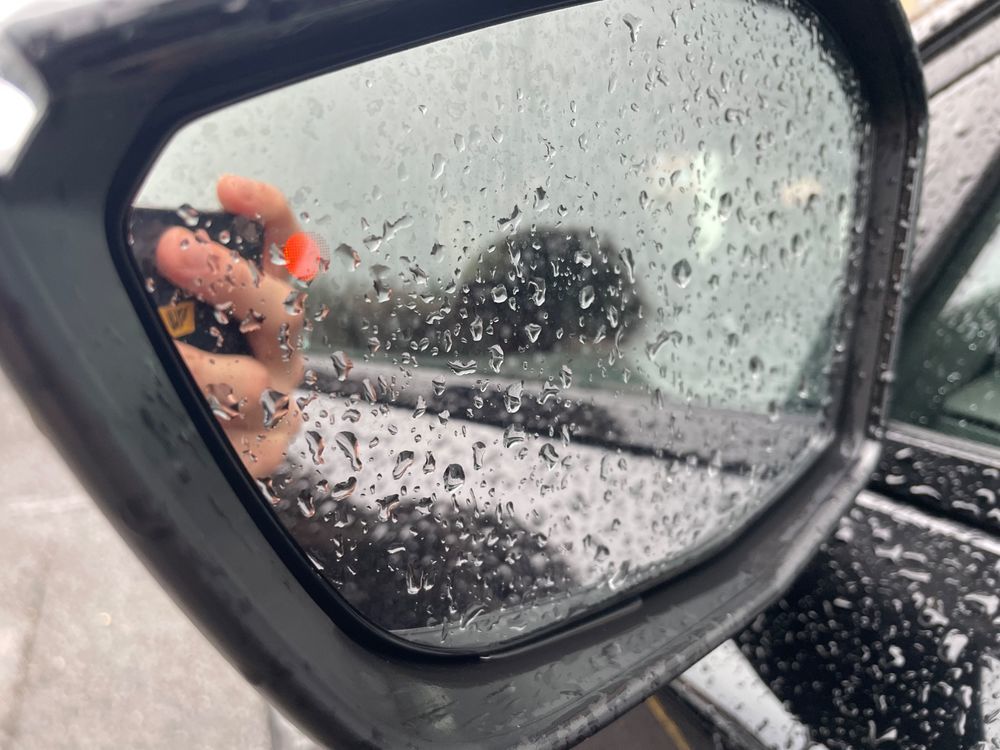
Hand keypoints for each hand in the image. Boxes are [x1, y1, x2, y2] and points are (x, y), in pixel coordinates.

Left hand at [156, 175, 304, 476]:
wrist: (216, 446)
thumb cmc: (194, 367)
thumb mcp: (186, 315)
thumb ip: (173, 286)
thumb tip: (138, 253)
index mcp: (270, 306)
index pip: (288, 248)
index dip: (267, 212)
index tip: (229, 186)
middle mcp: (282, 348)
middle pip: (280, 308)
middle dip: (228, 275)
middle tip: (175, 250)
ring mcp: (279, 399)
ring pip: (252, 384)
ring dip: (200, 368)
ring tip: (162, 360)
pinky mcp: (267, 448)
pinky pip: (244, 445)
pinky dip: (209, 432)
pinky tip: (183, 419)